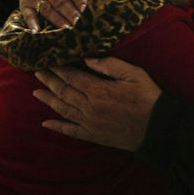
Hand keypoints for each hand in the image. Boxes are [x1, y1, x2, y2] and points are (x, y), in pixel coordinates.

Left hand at [32, 58, 161, 150]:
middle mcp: (90, 107)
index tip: (49, 61)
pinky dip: (57, 127)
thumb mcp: (133, 73)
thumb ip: (110, 65)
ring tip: (36, 92)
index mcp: (99, 90)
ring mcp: (90, 123)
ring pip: (63, 110)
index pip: (72, 77)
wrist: (157, 128)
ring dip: (48, 100)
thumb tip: (88, 58)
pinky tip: (46, 123)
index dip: (58, 69)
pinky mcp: (93, 135)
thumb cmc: (148, 97)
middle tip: (37, 72)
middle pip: (63, 92)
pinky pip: (70, 131)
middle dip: (49, 81)